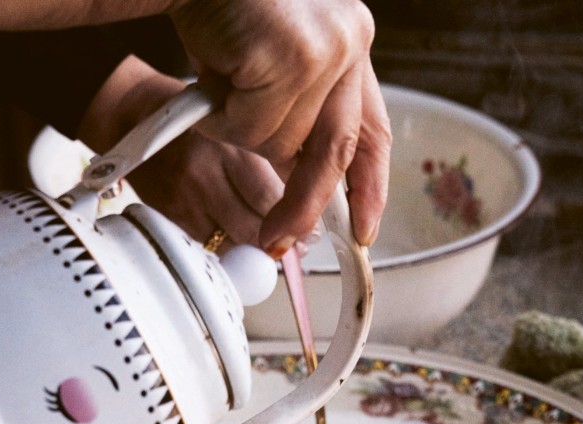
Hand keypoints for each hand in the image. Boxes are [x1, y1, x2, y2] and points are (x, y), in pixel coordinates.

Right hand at [79, 57, 285, 248]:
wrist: (134, 116)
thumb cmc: (192, 122)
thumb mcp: (236, 132)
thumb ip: (268, 169)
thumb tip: (300, 218)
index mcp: (231, 146)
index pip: (273, 200)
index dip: (294, 224)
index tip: (305, 236)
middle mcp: (207, 174)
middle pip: (253, 229)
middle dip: (274, 243)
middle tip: (287, 246)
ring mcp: (185, 199)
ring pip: (230, 245)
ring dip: (248, 251)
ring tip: (259, 245)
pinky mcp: (169, 216)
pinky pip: (206, 247)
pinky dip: (223, 249)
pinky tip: (229, 239)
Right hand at [169, 0, 391, 251]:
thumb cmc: (219, 10)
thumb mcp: (269, 64)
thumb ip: (293, 111)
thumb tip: (300, 189)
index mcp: (349, 42)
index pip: (371, 130)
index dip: (369, 187)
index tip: (363, 232)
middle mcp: (349, 40)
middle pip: (333, 153)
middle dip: (301, 205)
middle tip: (279, 240)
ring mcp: (326, 47)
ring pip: (280, 143)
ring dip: (237, 130)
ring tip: (219, 85)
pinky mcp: (293, 54)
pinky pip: (251, 127)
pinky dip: (219, 117)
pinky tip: (211, 77)